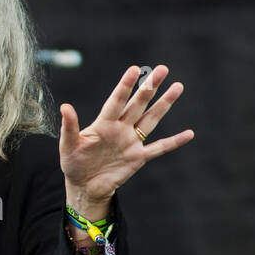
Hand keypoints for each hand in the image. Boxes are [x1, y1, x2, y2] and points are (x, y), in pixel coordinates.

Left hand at [59, 65, 194, 207]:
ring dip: (164, 104)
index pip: (116, 101)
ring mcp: (131, 142)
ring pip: (151, 119)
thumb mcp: (68, 145)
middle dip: (150, 87)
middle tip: (163, 69)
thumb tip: (64, 106)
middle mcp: (120, 128)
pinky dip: (174, 142)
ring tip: (178, 86)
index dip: (125, 86)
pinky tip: (189, 134)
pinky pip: (159, 148)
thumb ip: (70, 127)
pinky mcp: (138, 158)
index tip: (134, 69)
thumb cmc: (73, 163)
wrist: (84, 186)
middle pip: (138, 104)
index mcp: (103, 123)